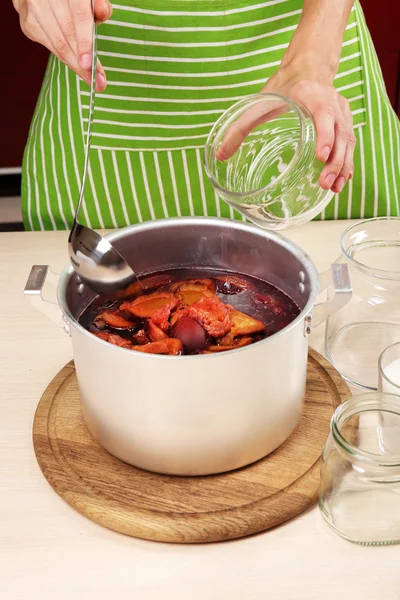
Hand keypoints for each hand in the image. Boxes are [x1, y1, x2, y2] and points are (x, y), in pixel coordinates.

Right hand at [13, 0, 111, 91]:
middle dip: (83, 62)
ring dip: (75, 64)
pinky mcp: (28, 22)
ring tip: (88, 76)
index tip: (89, 64)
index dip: (85, 42)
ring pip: (58, 44)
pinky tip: (74, 62)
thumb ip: (98, 4)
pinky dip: (64, 57)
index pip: (79, 15)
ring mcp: (34, 9)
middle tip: (97, 80)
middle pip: (68, 35)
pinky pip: (50, 46)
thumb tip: (103, 13)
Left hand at [217, 66, 355, 193]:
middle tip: (324, 183)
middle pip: (340, 134)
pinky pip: (350, 143)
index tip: (321, 156)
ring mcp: (342, 113)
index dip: (325, 136)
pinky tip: (342, 180)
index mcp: (313, 95)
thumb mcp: (260, 102)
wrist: (309, 66)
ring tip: (333, 189)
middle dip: (335, 161)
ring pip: (348, 141)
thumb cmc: (285, 85)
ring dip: (342, 166)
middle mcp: (333, 104)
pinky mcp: (345, 122)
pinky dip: (347, 162)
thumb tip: (220, 154)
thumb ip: (240, 127)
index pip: (324, 116)